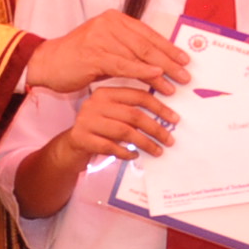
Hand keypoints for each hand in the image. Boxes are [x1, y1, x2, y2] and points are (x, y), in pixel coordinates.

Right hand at [29, 11, 186, 96]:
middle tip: (186, 74)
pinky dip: (142, 72)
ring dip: (160, 71)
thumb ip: (128, 50)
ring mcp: (101, 37)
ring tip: (175, 84)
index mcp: (114, 19)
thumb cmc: (78, 58)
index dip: (168, 47)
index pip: (148, 33)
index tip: (184, 59)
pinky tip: (156, 77)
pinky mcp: (94, 54)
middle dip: (169, 60)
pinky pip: (123, 64)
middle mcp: (109, 24)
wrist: (46, 63)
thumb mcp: (106, 48)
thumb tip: (156, 62)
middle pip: (147, 44)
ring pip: (138, 55)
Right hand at [60, 86, 178, 170]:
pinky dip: (126, 153)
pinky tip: (135, 156)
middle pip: (133, 115)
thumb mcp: (114, 114)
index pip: (138, 96)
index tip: (175, 119)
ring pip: (124, 132)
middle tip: (170, 139)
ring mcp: (87, 121)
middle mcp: (95, 103)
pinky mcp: (82, 138)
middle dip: (155, 128)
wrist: (73, 144)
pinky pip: (110, 147)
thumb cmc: (101, 128)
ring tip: (157, 150)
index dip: (159, 107)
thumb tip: (167, 118)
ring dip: (145, 143)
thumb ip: (133, 111)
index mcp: (106, 92)